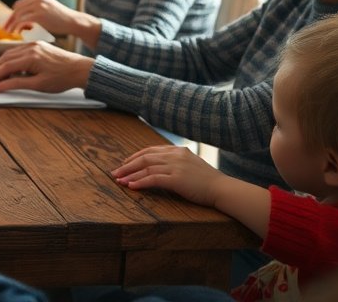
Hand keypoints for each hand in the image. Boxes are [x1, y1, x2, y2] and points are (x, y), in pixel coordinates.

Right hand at [0, 41, 93, 93]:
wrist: (80, 69)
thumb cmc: (62, 79)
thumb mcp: (38, 85)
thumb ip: (16, 84)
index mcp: (31, 57)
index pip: (6, 66)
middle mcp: (30, 47)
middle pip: (5, 58)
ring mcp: (34, 45)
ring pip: (10, 54)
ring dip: (0, 64)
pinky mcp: (37, 46)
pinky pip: (18, 52)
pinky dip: (10, 60)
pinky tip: (8, 69)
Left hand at [4, 0, 89, 36]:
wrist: (73, 22)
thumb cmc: (60, 20)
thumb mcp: (45, 11)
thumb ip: (33, 13)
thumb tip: (20, 23)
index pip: (20, 3)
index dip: (13, 14)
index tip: (9, 22)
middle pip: (17, 8)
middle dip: (10, 19)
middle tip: (5, 28)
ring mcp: (38, 5)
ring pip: (18, 14)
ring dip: (12, 24)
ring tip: (9, 32)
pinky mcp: (39, 14)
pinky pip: (22, 20)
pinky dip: (17, 27)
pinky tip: (17, 33)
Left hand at [111, 145, 225, 205]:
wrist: (222, 189)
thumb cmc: (208, 181)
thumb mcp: (191, 165)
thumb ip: (176, 163)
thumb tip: (159, 169)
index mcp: (178, 150)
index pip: (150, 150)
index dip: (135, 157)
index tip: (124, 164)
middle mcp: (175, 155)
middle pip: (144, 158)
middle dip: (127, 166)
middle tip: (114, 173)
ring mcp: (176, 166)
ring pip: (146, 168)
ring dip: (130, 175)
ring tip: (119, 181)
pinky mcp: (177, 179)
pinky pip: (153, 179)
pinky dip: (140, 182)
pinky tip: (131, 186)